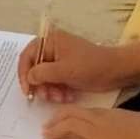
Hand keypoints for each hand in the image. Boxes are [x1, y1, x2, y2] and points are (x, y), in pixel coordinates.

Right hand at [19, 28, 137, 101]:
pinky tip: (67, 97)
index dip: (24, 75)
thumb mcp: (64, 70)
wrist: (115, 71)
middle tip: (47, 97)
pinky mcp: (66, 71)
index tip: (28, 92)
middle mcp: (52, 48)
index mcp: (50, 40)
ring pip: (44, 79)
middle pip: (34, 69)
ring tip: (61, 98)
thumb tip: (29, 78)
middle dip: (41, 85)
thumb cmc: (90, 65)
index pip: (27, 57)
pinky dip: (58, 91)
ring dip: (50, 91)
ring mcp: (59, 61)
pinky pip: (54, 83)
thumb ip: (42, 73)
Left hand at [43, 107, 139, 138]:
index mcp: (111, 113)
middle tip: (47, 126)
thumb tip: (116, 122)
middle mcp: (100, 123)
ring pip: (70, 130)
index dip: (68, 112)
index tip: (61, 115)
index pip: (83, 110)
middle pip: (71, 117)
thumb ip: (122, 119)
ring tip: (46, 135)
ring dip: (55, 132)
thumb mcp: (137, 119)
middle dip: (56, 120)